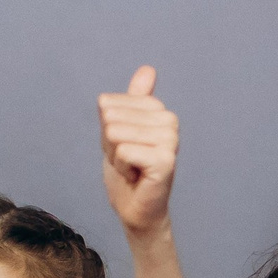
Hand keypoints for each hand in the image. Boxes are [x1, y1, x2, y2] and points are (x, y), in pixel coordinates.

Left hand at [98, 66, 178, 237]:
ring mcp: (170, 141)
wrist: (136, 208)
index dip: (107, 130)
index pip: (109, 104)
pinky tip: (136, 177)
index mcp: (160, 110)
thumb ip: (132, 101)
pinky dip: (122, 168)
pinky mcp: (166, 160)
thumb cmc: (128, 171)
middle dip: (110, 145)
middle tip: (127, 161)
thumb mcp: (121, 129)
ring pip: (115, 134)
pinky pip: (123, 151)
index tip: (123, 148)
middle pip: (111, 118)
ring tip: (131, 168)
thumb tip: (148, 69)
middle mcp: (170, 122)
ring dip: (116, 157)